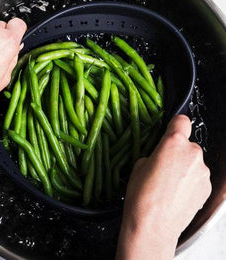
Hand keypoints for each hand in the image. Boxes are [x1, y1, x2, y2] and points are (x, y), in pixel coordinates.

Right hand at [116, 115, 210, 259]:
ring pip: (193, 162)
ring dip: (184, 167)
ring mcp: (203, 172)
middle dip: (177, 151)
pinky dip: (189, 181)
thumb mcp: (139, 165)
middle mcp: (193, 154)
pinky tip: (176, 193)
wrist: (153, 226)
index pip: (182, 121)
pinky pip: (197, 177)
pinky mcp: (207, 188)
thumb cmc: (142, 196)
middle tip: (163, 166)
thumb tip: (161, 154)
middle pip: (187, 144)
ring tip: (169, 184)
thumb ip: (155, 153)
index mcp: (174, 143)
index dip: (175, 124)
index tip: (171, 130)